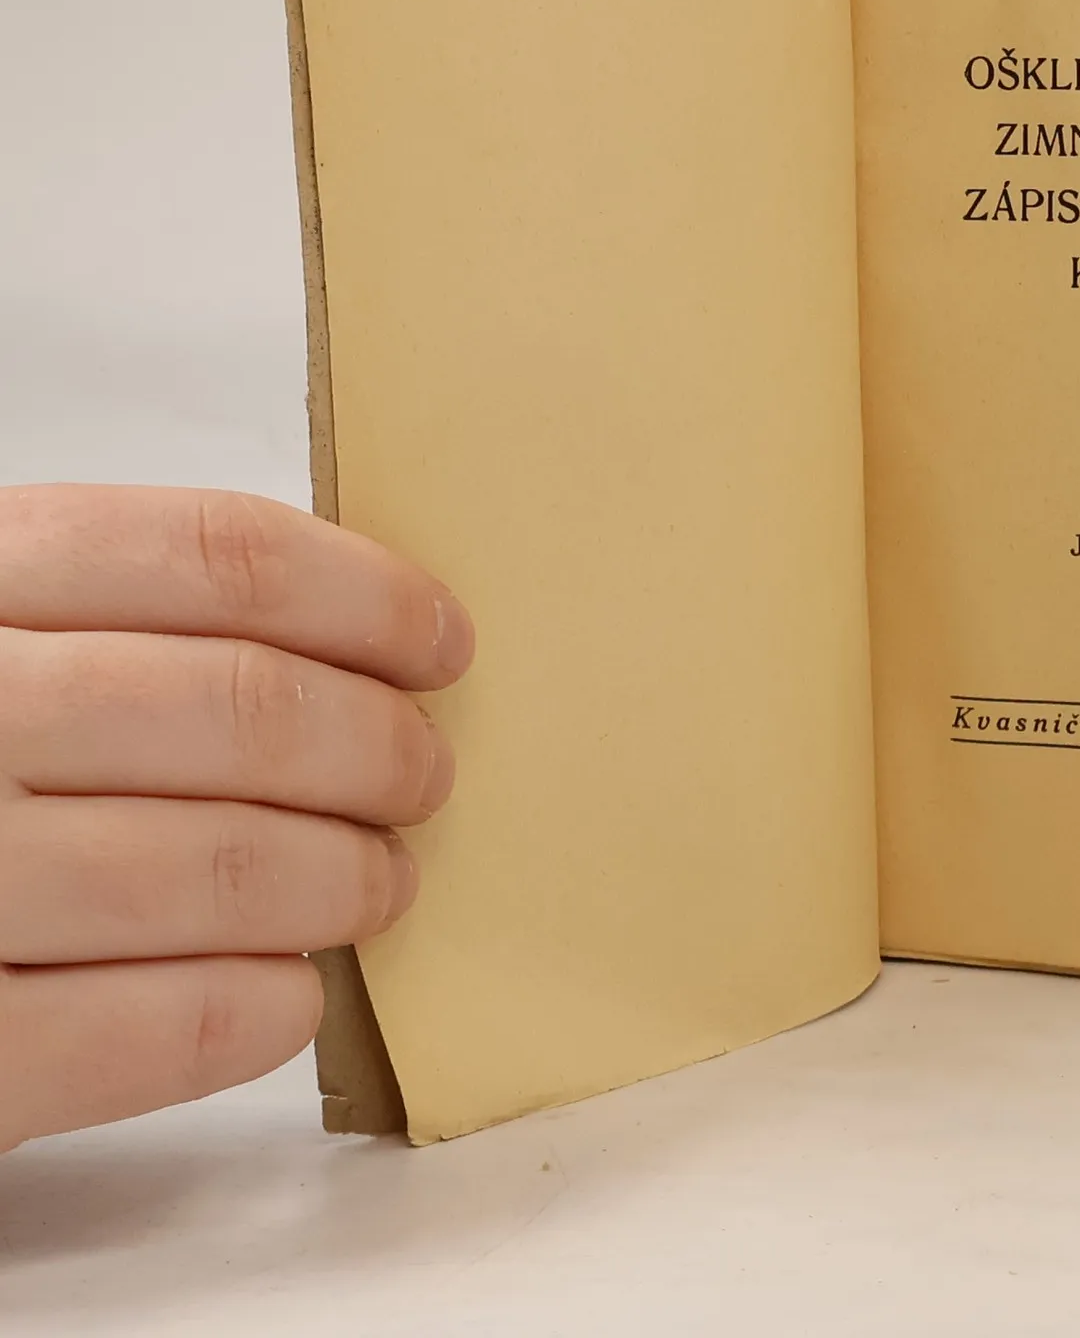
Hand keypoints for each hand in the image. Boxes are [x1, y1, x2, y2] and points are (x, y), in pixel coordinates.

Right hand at [0, 485, 471, 1151]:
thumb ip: (128, 619)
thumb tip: (358, 648)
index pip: (215, 556)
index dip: (362, 598)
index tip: (440, 643)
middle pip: (240, 708)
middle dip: (375, 747)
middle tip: (421, 777)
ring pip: (214, 868)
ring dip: (339, 881)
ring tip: (376, 883)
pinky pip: (142, 1034)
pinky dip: (249, 1012)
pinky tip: (285, 994)